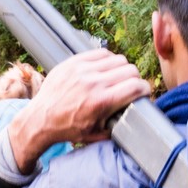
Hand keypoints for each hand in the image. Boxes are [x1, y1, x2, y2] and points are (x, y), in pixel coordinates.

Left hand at [8, 49, 150, 173]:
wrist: (41, 119)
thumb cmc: (68, 128)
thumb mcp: (97, 134)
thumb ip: (119, 124)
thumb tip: (134, 117)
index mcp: (102, 102)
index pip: (136, 86)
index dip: (145, 89)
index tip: (144, 93)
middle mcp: (94, 83)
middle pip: (130, 70)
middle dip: (135, 79)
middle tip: (130, 87)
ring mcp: (83, 69)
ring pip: (118, 59)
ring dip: (122, 69)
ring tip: (117, 78)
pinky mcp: (74, 62)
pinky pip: (101, 53)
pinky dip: (108, 60)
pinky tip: (105, 69)